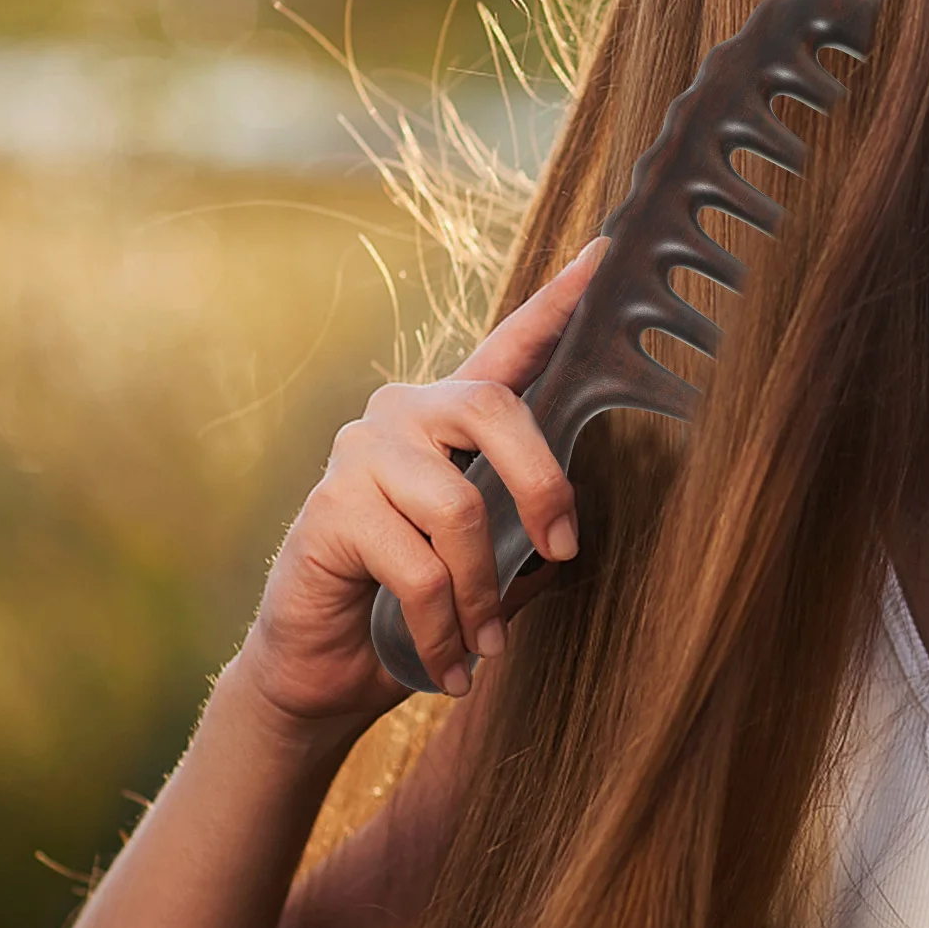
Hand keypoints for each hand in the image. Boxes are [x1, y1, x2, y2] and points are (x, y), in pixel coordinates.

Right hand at [237, 237, 608, 730]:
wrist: (322, 669)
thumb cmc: (415, 608)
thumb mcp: (487, 564)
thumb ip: (525, 531)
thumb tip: (575, 541)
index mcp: (450, 419)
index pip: (509, 346)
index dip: (558, 303)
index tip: (605, 258)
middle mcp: (403, 415)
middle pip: (493, 410)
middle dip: (542, 485)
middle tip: (563, 552)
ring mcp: (360, 453)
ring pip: (458, 508)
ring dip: (484, 593)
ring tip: (488, 644)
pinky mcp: (331, 508)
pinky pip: (416, 566)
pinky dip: (445, 626)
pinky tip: (450, 663)